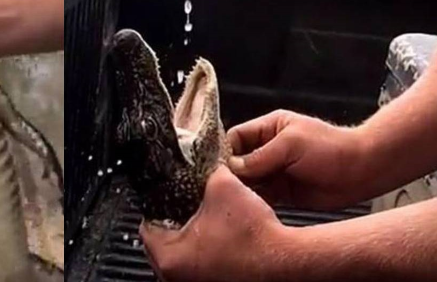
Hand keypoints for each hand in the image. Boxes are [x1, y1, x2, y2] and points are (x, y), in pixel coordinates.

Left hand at [140, 166, 290, 281]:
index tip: (168, 198)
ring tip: (207, 223)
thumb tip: (204, 165)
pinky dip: (207, 254)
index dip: (159, 206)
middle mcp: (176, 278)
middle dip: (176, 224)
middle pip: (163, 244)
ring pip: (183, 257)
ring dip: (192, 240)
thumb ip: (206, 173)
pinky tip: (222, 240)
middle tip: (187, 208)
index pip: (148, 226)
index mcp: (169, 257)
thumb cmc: (256, 237)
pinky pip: (201, 268)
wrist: (288, 262)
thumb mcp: (223, 187)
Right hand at [227, 110, 367, 209]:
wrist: (363, 172)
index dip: (225, 151)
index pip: (235, 137)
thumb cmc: (331, 149)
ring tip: (234, 198)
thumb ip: (260, 156)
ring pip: (247, 181)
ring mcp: (275, 171)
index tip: (217, 167)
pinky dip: (254, 202)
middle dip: (230, 173)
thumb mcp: (291, 144)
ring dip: (242, 189)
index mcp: (269, 128)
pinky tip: (249, 207)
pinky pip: (261, 197)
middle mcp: (268, 149)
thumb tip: (232, 167)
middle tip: (223, 186)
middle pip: (238, 161)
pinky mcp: (282, 192)